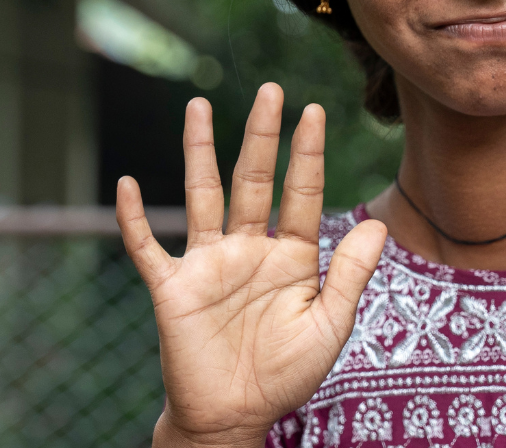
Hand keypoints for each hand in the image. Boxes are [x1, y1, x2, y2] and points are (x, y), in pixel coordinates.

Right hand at [115, 83, 387, 447]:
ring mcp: (207, 264)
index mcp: (290, 256)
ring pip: (201, 196)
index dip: (307, 153)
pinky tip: (127, 185)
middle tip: (269, 90)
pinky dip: (134, 218)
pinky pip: (148, 248)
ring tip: (198, 107)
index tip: (314, 111)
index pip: (299, 193)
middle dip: (261, 136)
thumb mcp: (329, 325)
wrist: (235, 417)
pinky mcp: (173, 288)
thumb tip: (377, 223)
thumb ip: (350, 274)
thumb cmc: (285, 374)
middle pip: (252, 180)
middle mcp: (247, 248)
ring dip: (199, 152)